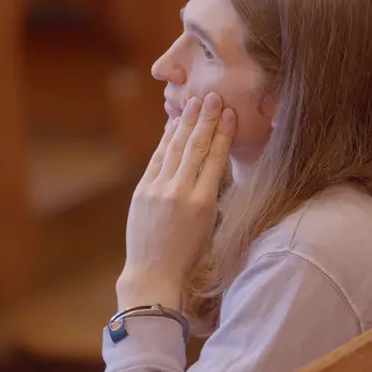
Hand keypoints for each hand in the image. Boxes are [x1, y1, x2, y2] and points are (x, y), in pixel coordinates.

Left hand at [117, 92, 235, 310]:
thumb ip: (210, 191)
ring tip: (195, 103)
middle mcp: (180, 193)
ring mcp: (158, 190)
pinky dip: (166, 140)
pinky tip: (173, 125)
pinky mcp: (142, 191)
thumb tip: (212, 160)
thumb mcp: (209, 224)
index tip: (229, 114)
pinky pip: (157, 159)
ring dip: (185, 123)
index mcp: (203, 204)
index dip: (223, 133)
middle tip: (213, 97)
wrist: (153, 274)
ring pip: (175, 148)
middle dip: (205, 119)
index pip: (215, 159)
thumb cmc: (188, 254)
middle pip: (195, 147)